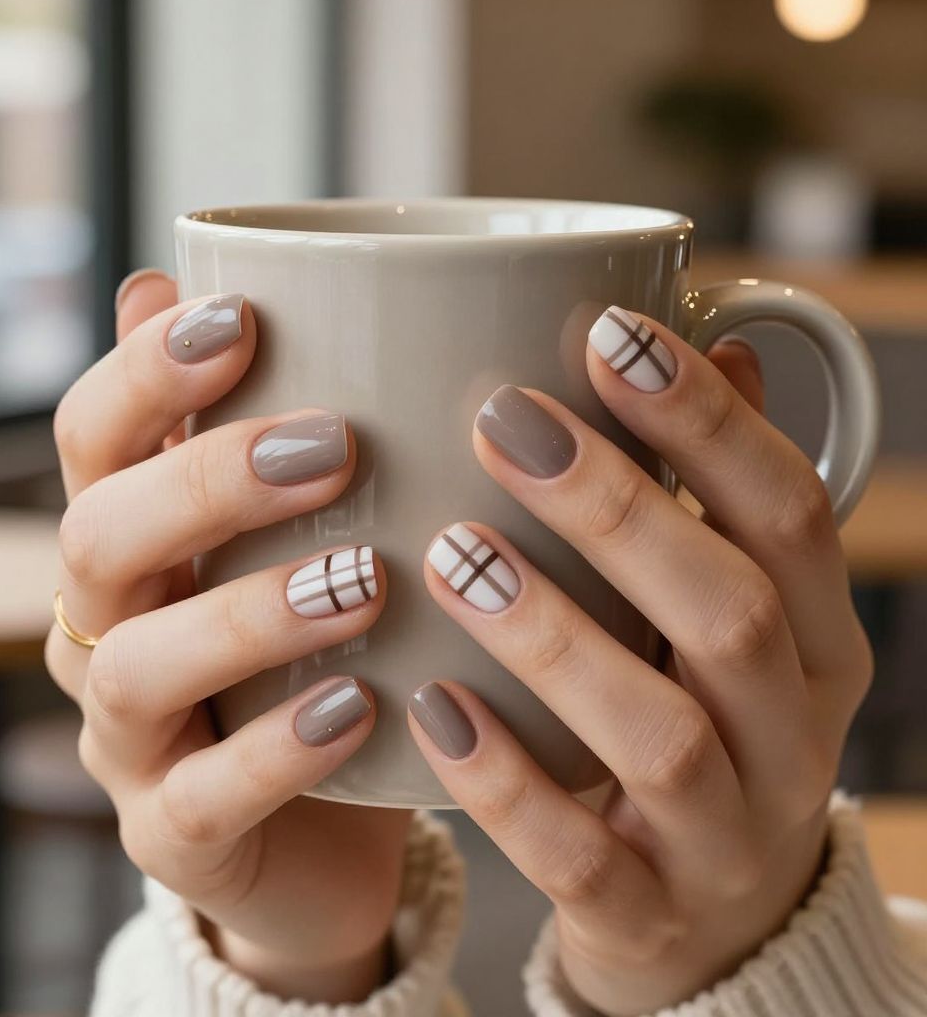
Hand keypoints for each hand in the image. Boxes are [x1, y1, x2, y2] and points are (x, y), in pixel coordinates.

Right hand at [46, 271, 408, 1002]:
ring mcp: (130, 741)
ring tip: (364, 582)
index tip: (240, 318)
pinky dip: (278, 750)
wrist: (326, 826)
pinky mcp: (173, 836)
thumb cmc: (313, 653)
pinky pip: (204, 799)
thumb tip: (172, 281)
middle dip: (207, 483)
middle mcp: (107, 633)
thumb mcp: (290, 539)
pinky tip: (361, 705)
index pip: (92, 441)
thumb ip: (247, 427)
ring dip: (250, 614)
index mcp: (131, 545)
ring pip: (141, 668)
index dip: (146, 376)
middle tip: (333, 446)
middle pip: (101, 539)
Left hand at [408, 308, 871, 1014]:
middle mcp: (794, 735)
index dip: (707, 419)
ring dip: (553, 634)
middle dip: (617, 508)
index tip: (608, 331)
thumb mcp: (726, 610)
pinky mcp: (651, 915)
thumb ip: (714, 488)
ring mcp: (730, 838)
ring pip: (659, 734)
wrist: (710, 918)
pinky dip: (504, 780)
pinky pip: (579, 855)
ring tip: (452, 553)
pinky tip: (431, 705)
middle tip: (502, 422)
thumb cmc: (696, 718)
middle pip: (730, 611)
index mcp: (818, 642)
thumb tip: (716, 330)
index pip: (791, 511)